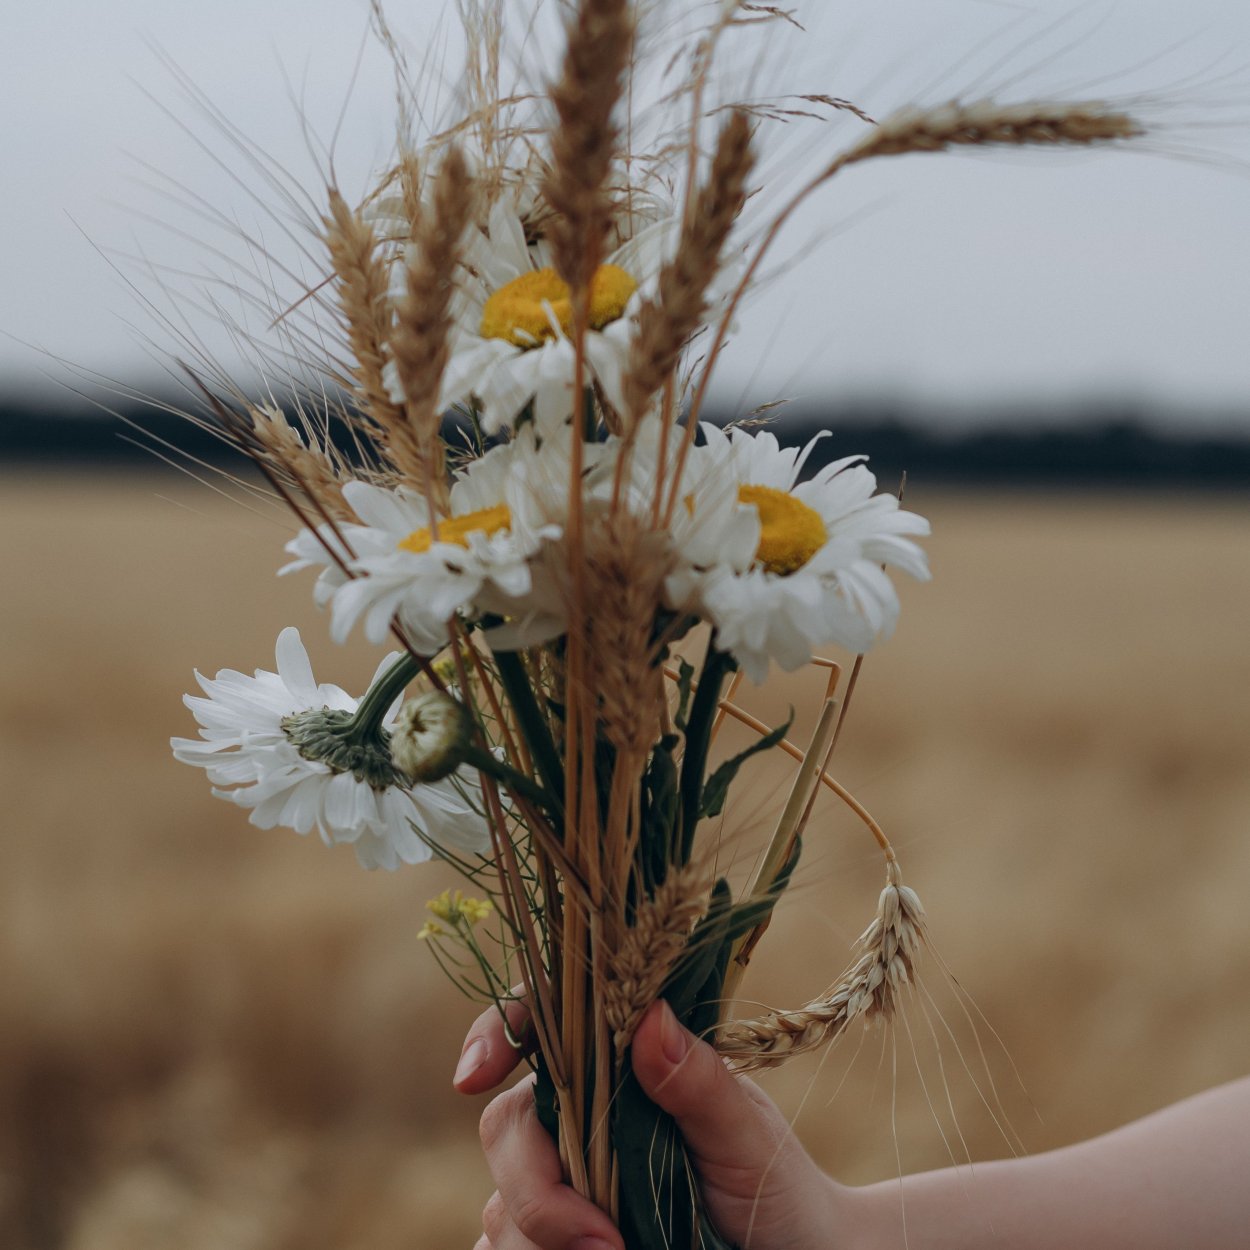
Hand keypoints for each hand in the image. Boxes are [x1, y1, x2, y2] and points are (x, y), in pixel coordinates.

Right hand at [454, 997, 845, 1249]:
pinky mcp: (549, 1243)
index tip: (475, 1076)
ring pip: (499, 1204)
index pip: (539, 1024)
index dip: (495, 1033)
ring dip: (541, 1242)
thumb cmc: (773, 1184)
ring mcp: (559, 1182)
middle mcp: (578, 1118)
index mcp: (618, 1067)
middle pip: (507, 1127)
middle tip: (604, 1245)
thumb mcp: (745, 1134)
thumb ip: (697, 1081)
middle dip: (537, 1190)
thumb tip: (648, 1014)